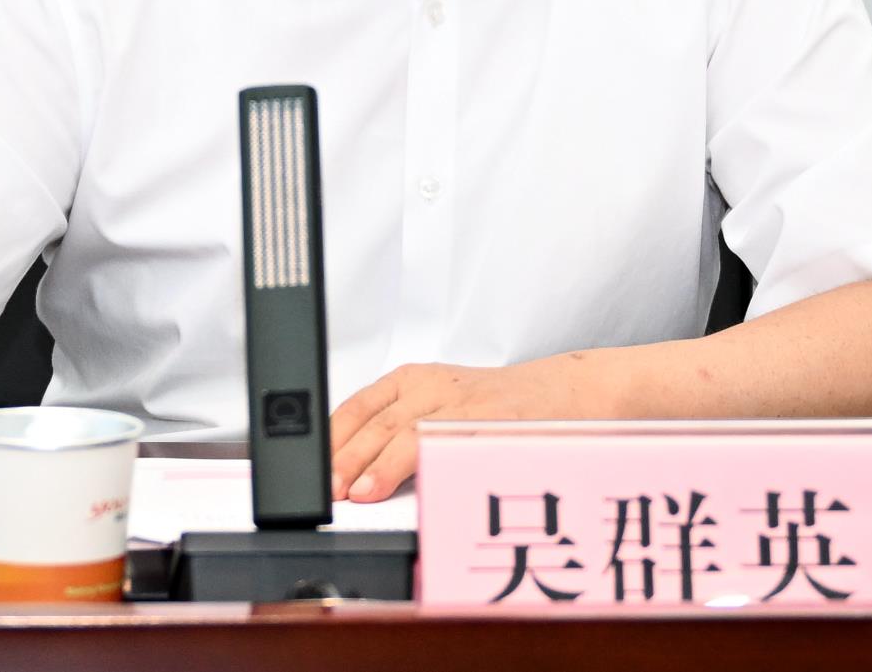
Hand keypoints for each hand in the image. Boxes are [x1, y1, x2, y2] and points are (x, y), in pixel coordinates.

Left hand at [328, 357, 590, 503]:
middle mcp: (433, 387)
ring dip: (381, 465)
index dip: (332, 439)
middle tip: (328, 488)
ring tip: (359, 492)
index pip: (358, 406)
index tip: (313, 469)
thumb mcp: (434, 402)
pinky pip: (455, 445)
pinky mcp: (491, 425)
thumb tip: (344, 468)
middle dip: (348, 457)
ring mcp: (463, 406)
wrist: (559, 391)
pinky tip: (416, 484)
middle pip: (379, 422)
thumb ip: (393, 427)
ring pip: (411, 433)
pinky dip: (429, 467)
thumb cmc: (490, 404)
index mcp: (411, 379)